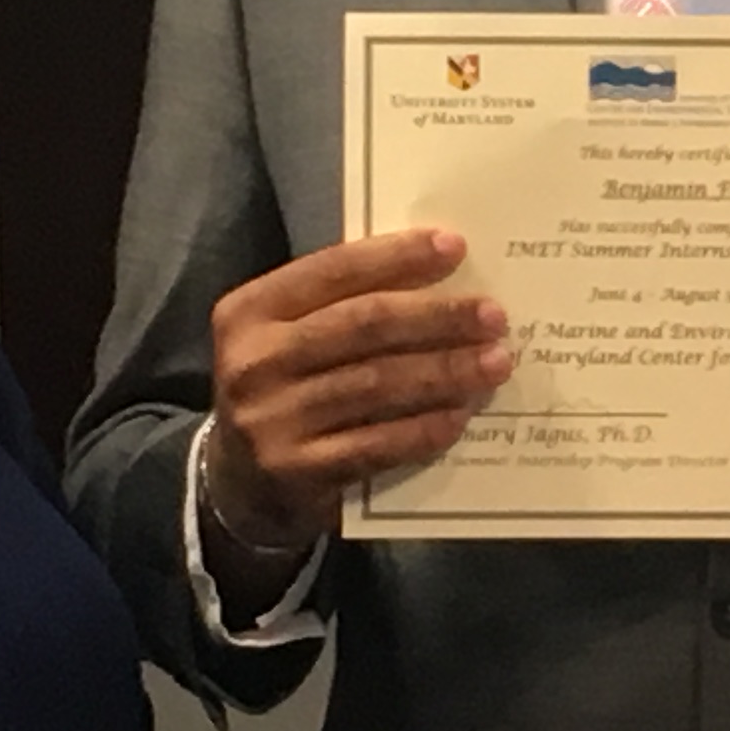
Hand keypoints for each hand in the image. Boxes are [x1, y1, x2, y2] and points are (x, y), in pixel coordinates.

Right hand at [199, 231, 513, 554]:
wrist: (235, 483)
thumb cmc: (283, 389)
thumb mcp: (287, 337)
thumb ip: (341, 306)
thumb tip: (438, 276)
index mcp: (250, 311)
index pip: (334, 271)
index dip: (397, 257)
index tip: (456, 247)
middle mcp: (255, 361)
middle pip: (363, 325)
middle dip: (437, 317)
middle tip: (493, 316)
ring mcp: (272, 419)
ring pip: (376, 384)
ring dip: (445, 372)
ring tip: (495, 362)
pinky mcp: (296, 471)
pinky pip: (376, 445)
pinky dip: (424, 428)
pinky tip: (461, 415)